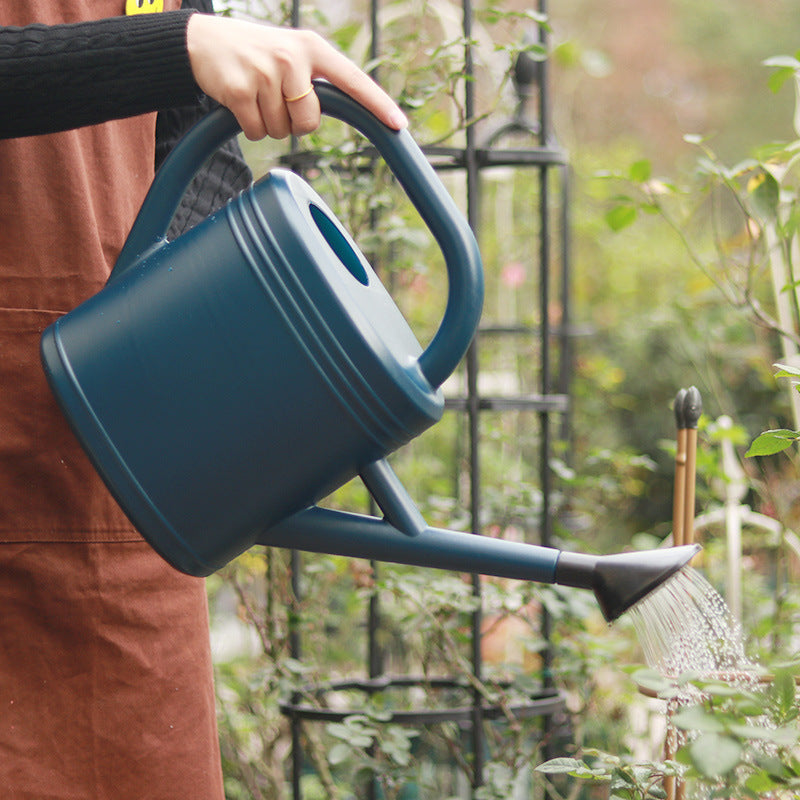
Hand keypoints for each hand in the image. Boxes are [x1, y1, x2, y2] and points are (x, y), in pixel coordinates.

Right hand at [186, 14, 407, 139]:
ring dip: (268, 123)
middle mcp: (293, 58)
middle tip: (275, 99)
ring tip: (255, 94)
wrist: (203, 41)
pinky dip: (249, 126)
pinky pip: (258, 132)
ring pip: (283, 131)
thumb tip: (337, 115)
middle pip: (310, 123)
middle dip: (293, 122)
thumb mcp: (292, 56)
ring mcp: (267, 73)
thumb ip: (316, 80)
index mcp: (313, 48)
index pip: (353, 81)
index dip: (377, 105)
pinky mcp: (242, 90)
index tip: (399, 125)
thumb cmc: (256, 55)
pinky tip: (240, 101)